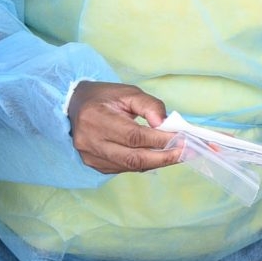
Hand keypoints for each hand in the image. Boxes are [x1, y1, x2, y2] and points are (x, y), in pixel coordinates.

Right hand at [66, 80, 186, 173]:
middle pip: (133, 158)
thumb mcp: (128, 92)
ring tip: (177, 154)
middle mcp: (90, 142)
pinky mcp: (95, 165)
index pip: (134, 136)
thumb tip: (166, 124)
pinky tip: (157, 156)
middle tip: (186, 153)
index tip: (183, 140)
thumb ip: (149, 105)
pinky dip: (143, 163)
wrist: (75, 106)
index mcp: (96, 119)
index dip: (160, 140)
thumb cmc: (104, 97)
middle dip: (164, 157)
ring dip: (157, 162)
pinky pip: (125, 168)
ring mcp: (91, 157)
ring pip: (131, 166)